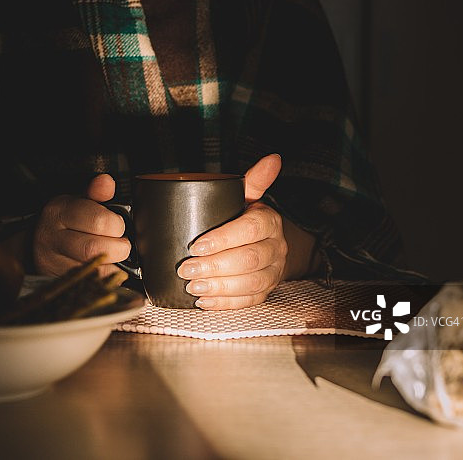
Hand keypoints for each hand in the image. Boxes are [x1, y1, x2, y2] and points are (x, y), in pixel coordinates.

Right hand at [34, 174, 130, 277]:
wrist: (40, 243)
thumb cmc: (67, 221)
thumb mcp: (79, 201)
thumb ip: (96, 193)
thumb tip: (107, 182)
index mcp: (59, 211)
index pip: (97, 220)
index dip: (116, 224)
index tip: (118, 224)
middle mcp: (51, 237)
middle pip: (94, 249)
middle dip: (118, 248)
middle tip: (121, 244)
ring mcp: (51, 263)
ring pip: (93, 270)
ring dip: (113, 265)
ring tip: (112, 255)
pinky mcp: (57, 281)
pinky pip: (90, 284)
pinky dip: (104, 278)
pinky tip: (103, 267)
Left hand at [178, 154, 317, 309]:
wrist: (267, 245)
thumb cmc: (247, 219)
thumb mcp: (248, 198)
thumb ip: (253, 180)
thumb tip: (273, 158)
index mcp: (269, 221)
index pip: (250, 229)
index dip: (223, 239)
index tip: (196, 245)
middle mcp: (276, 248)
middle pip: (249, 260)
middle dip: (215, 266)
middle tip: (186, 269)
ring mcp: (273, 272)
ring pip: (250, 284)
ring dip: (219, 288)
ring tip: (192, 287)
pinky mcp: (265, 292)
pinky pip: (248, 302)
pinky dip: (225, 303)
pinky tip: (204, 301)